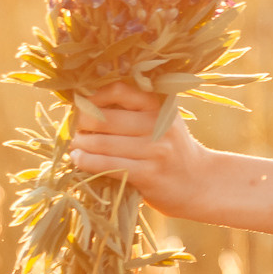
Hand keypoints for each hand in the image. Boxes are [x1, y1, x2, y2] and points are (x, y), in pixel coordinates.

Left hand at [70, 79, 212, 218]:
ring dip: (80, 143)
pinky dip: (86, 161)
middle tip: (74, 127)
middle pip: (106, 118)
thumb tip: (87, 100)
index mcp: (161, 105)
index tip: (83, 104)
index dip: (95, 96)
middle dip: (82, 122)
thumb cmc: (171, 148)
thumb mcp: (164, 120)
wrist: (198, 182)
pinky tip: (78, 159)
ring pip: (103, 143)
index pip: (121, 90)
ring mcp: (155, 150)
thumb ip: (135, 108)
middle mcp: (159, 124)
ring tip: (74, 144)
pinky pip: (108, 165)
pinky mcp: (148, 174)